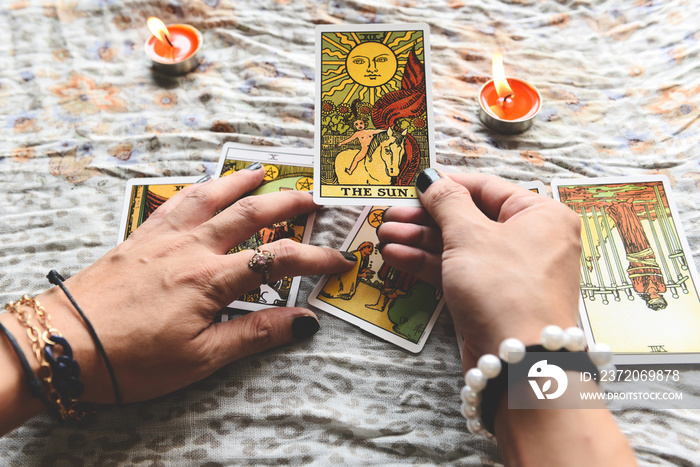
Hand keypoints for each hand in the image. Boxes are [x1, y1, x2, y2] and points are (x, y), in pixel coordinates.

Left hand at [8, 166, 355, 405]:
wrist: (62, 342)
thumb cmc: (129, 358)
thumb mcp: (200, 358)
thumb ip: (255, 334)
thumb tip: (304, 323)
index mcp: (210, 280)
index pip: (278, 260)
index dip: (315, 258)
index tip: (339, 260)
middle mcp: (191, 248)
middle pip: (250, 214)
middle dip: (287, 202)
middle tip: (313, 199)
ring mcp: (164, 237)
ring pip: (212, 196)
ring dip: (242, 182)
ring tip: (263, 171)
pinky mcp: (141, 236)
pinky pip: (177, 200)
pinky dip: (200, 187)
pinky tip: (205, 187)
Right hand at [377, 170, 581, 367]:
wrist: (519, 363)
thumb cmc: (504, 288)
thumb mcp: (469, 235)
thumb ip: (446, 202)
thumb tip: (431, 177)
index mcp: (540, 214)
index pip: (486, 187)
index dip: (446, 184)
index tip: (414, 184)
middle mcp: (531, 239)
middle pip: (469, 218)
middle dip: (424, 218)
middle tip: (389, 216)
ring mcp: (510, 271)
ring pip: (459, 247)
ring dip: (420, 241)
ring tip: (384, 236)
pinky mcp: (493, 297)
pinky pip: (459, 271)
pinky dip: (429, 264)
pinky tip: (397, 257)